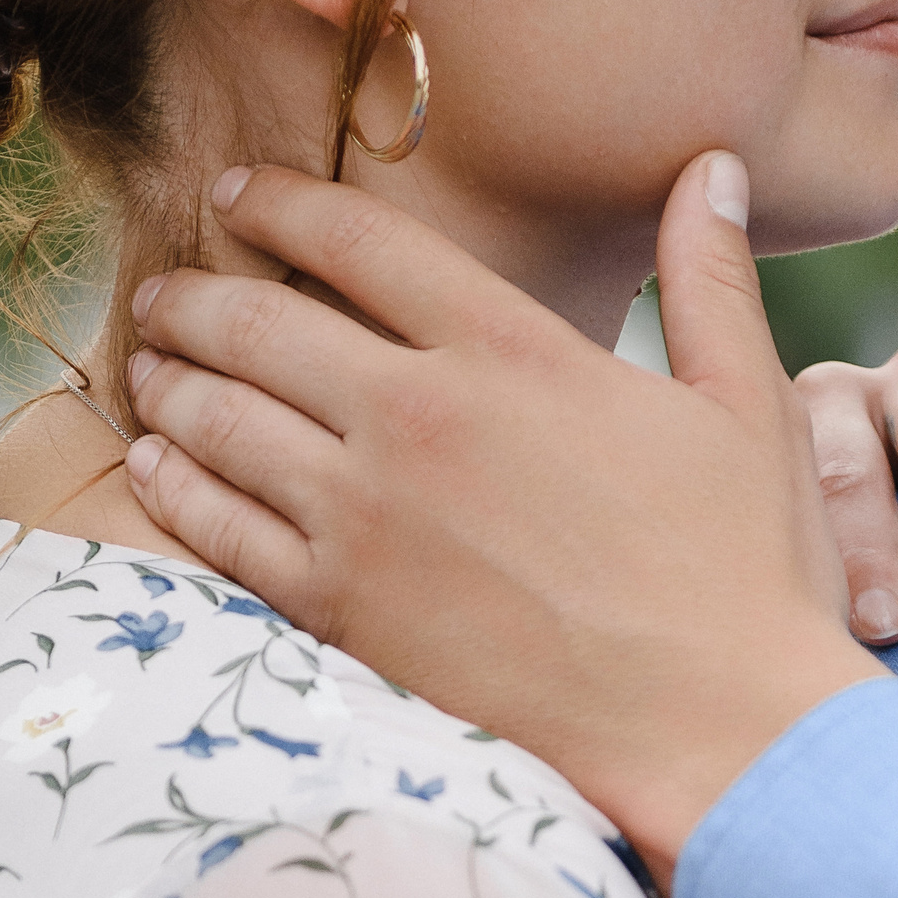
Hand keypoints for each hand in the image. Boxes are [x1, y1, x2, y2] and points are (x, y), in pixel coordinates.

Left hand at [121, 154, 874, 886]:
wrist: (718, 732)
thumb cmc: (747, 572)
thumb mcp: (747, 406)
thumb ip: (707, 278)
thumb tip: (706, 166)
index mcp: (512, 351)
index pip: (359, 242)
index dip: (283, 203)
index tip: (240, 193)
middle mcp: (419, 417)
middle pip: (258, 325)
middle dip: (197, 296)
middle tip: (165, 291)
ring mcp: (368, 518)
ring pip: (220, 422)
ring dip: (170, 384)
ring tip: (149, 369)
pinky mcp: (344, 611)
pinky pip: (222, 533)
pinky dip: (174, 490)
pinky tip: (153, 470)